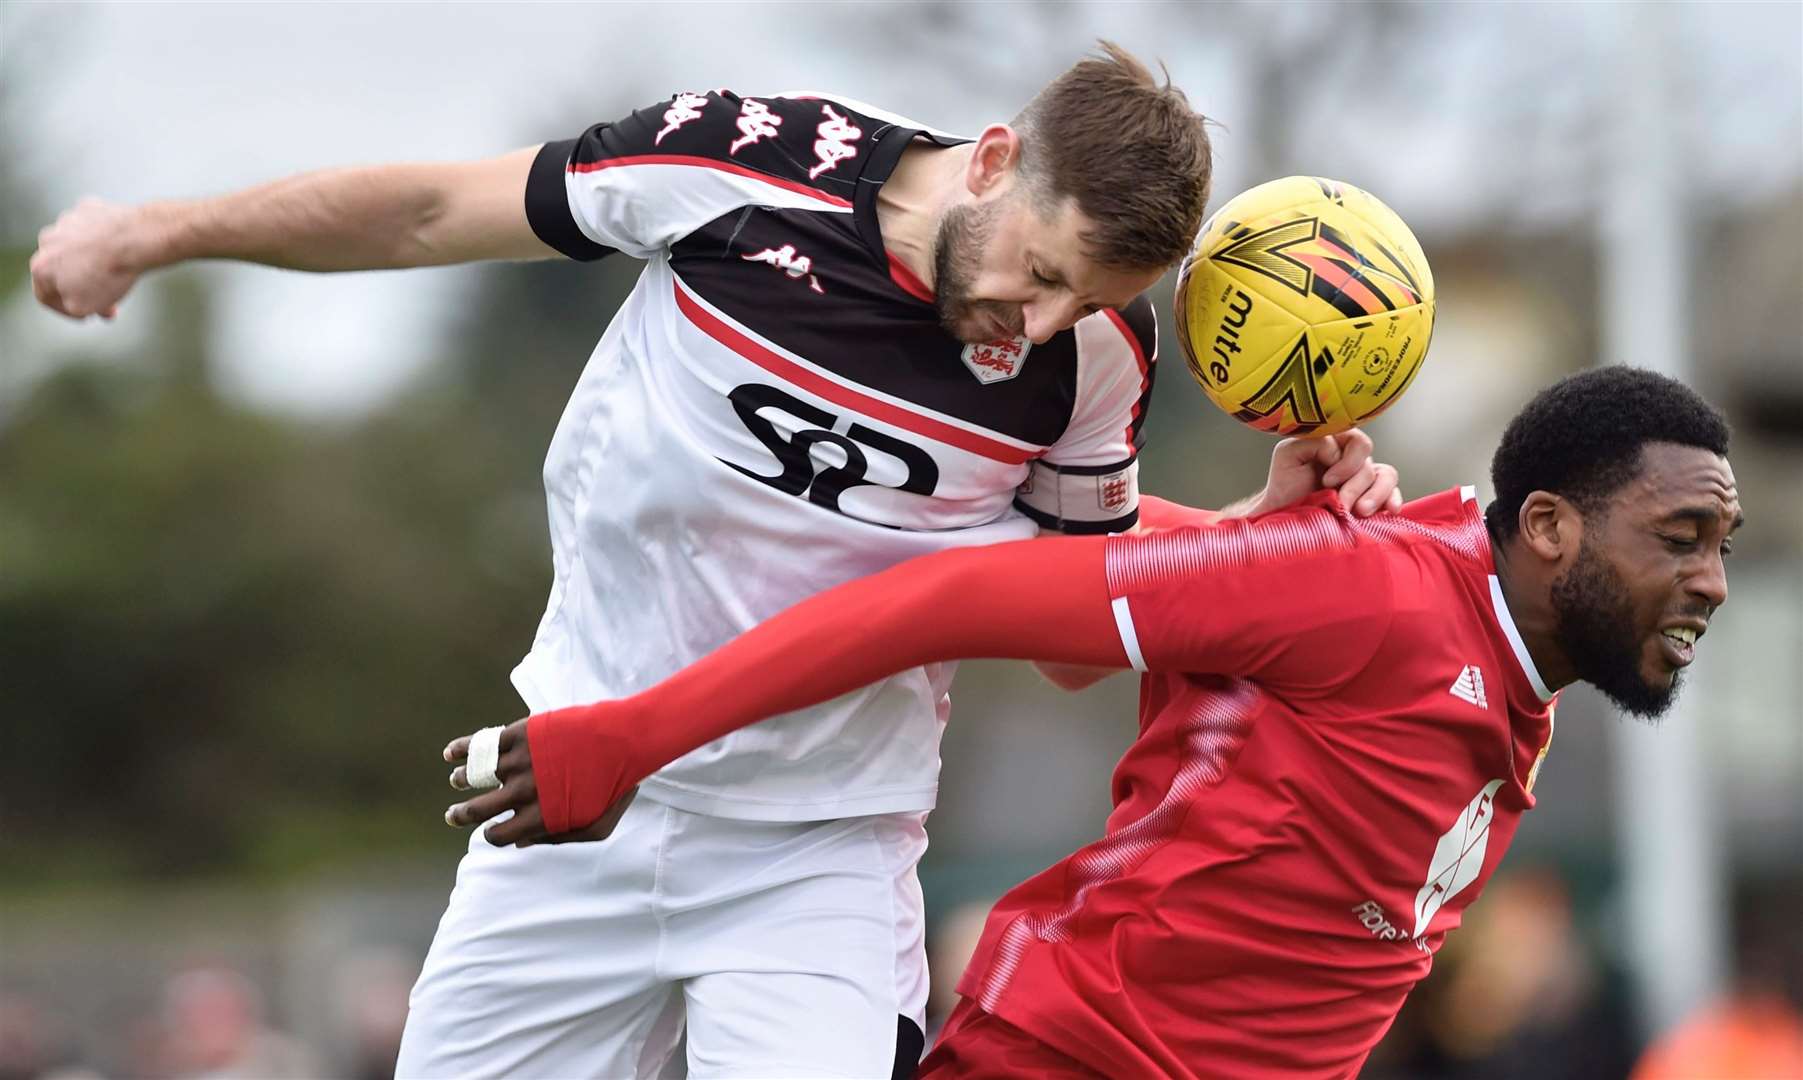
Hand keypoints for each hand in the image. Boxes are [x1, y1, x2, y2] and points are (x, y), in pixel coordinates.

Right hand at [30, 198, 145, 319]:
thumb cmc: (107, 275)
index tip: (87, 315)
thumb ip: (70, 308)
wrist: (133, 240)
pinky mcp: (88, 208)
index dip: (65, 310)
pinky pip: (93, 228)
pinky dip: (104, 240)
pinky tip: (122, 250)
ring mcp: (67, 221)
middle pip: (62, 270)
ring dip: (92, 263)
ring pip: (77, 247)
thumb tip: (74, 299)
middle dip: (84, 288)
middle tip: (109, 303)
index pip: (44, 295)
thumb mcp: (83, 306)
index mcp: (40, 266)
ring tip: (117, 275)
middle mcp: (47, 240)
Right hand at [443, 720, 634, 846]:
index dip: (491, 836)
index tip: (490, 830)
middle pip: (476, 810)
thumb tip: (522, 843)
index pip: (498, 836)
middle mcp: (523, 792)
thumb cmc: (615, 786)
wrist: (625, 740)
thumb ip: (558, 839)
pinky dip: (461, 749)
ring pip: (474, 775)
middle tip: (453, 816)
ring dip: (461, 781)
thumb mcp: (596, 827)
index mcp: (539, 817)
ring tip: (457, 781)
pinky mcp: (519, 735)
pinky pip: (481, 743)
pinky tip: (451, 753)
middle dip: (459, 816)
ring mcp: (519, 762)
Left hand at [1246, 428, 1401, 517]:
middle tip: (1341, 503)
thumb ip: (1314, 441)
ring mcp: (1364, 478)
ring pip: (1387, 475)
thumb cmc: (1285, 484)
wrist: (1285, 515)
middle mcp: (1353, 458)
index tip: (1327, 481)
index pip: (1357, 440)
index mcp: (1336, 442)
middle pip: (1369, 462)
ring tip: (1360, 512)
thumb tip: (1339, 453)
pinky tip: (1389, 510)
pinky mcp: (1373, 498)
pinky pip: (1393, 493)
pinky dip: (1393, 500)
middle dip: (1355, 486)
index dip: (1347, 462)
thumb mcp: (1288, 453)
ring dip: (1375, 495)